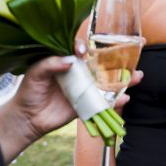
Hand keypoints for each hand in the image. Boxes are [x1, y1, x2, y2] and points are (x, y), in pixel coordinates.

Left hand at [13, 53, 141, 138]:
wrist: (27, 118)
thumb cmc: (29, 92)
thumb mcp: (35, 73)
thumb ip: (51, 64)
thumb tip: (71, 60)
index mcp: (65, 63)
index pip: (79, 51)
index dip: (84, 48)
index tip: (82, 50)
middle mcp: (78, 75)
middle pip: (100, 66)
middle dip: (117, 61)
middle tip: (132, 55)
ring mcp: (83, 90)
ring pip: (106, 84)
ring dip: (123, 81)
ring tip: (138, 76)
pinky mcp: (85, 106)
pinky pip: (102, 103)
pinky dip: (115, 102)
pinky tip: (125, 98)